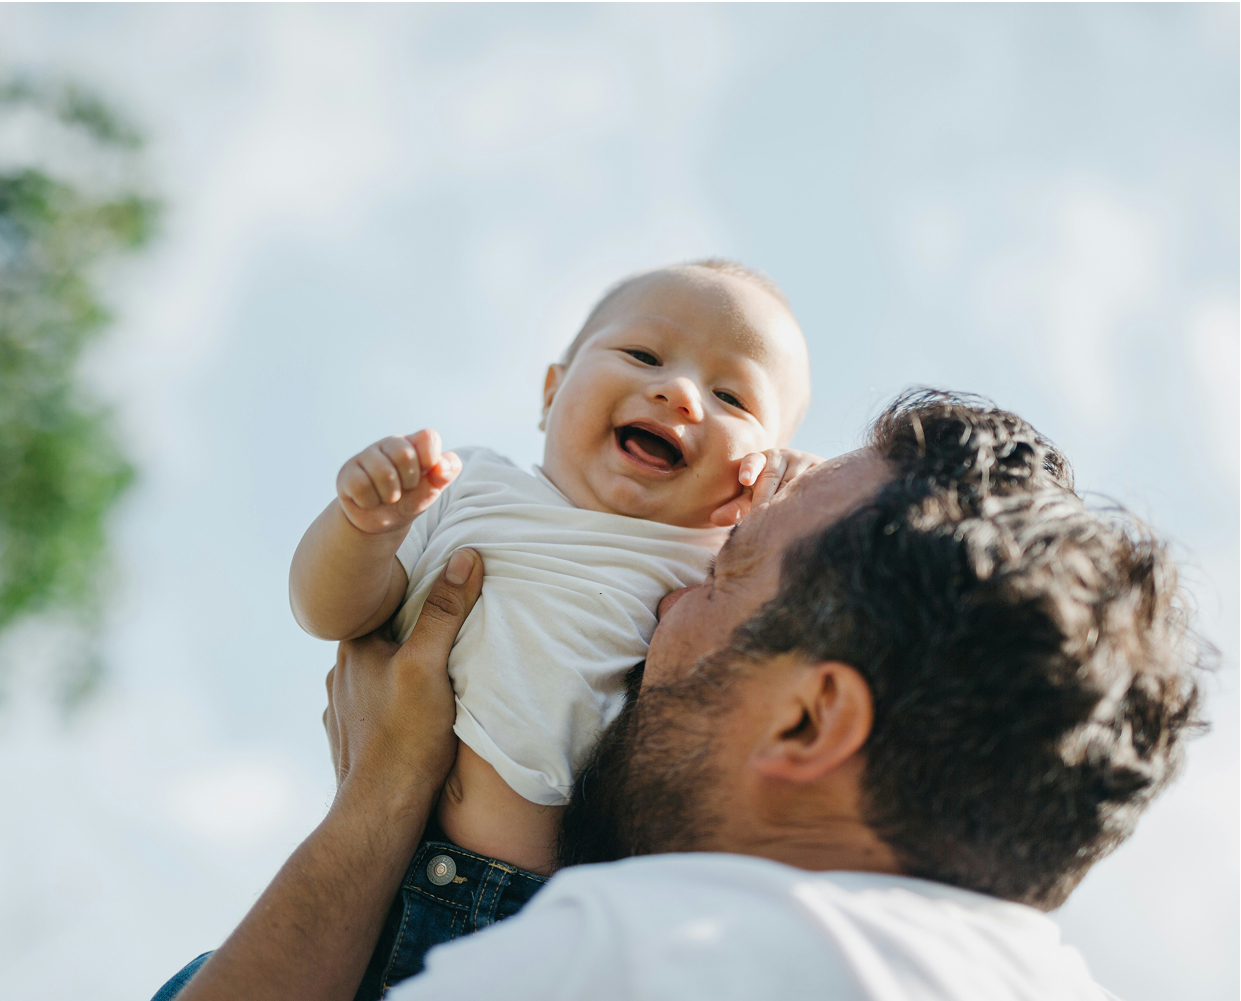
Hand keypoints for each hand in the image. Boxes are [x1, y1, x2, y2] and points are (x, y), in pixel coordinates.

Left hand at [323, 548, 482, 806]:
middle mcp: (340, 674)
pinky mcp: (348, 740)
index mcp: (355, 647)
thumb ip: (445, 610)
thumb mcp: (431, 663)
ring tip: (431, 678)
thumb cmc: (407, 737)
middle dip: (409, 637)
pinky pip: (372, 709)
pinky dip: (390, 706)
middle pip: (382, 640)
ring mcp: (340, 709)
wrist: (381, 811)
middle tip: (445, 637)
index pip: (385, 604)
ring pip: (375, 676)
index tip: (443, 592)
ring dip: (399, 673)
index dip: (415, 596)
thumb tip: (465, 557)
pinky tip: (410, 716)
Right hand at [336, 429, 461, 534]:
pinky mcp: (347, 472)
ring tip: (387, 497)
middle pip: (405, 454)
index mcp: (414, 444)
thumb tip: (441, 465)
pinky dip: (369, 501)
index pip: (428, 437)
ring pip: (383, 473)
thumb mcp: (431, 490)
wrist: (380, 522)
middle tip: (404, 489)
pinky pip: (361, 486)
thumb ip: (444, 475)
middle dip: (409, 482)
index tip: (428, 473)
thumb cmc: (410, 500)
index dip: (431, 458)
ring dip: (389, 495)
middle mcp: (390, 444)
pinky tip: (369, 500)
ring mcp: (366, 456)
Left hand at [709, 448, 823, 526]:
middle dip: (764, 500)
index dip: (749, 468)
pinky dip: (807, 500)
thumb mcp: (752, 497)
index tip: (745, 479)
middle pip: (771, 478)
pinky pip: (813, 486)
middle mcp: (783, 456)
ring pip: (793, 484)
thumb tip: (714, 518)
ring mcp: (805, 461)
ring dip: (785, 503)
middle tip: (758, 518)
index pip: (752, 460)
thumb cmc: (770, 492)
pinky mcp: (822, 470)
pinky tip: (803, 514)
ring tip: (778, 522)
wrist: (811, 480)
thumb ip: (736, 507)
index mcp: (761, 459)